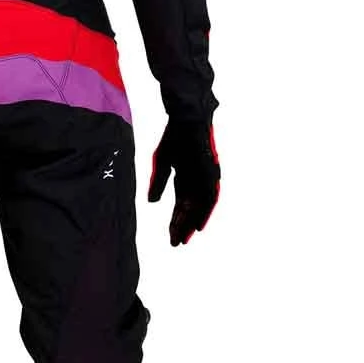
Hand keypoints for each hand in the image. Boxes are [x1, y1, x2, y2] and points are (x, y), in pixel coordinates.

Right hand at [147, 121, 219, 245]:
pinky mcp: (211, 174)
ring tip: (185, 237)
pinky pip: (210, 198)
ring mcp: (204, 178)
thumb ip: (158, 182)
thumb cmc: (174, 136)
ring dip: (193, 222)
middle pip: (191, 209)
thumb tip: (152, 203)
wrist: (185, 119)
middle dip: (183, 226)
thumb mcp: (161, 162)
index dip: (176, 221)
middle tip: (176, 243)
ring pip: (200, 207)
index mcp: (185, 178)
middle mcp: (196, 181)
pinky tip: (199, 225)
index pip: (181, 205)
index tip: (170, 237)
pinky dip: (205, 212)